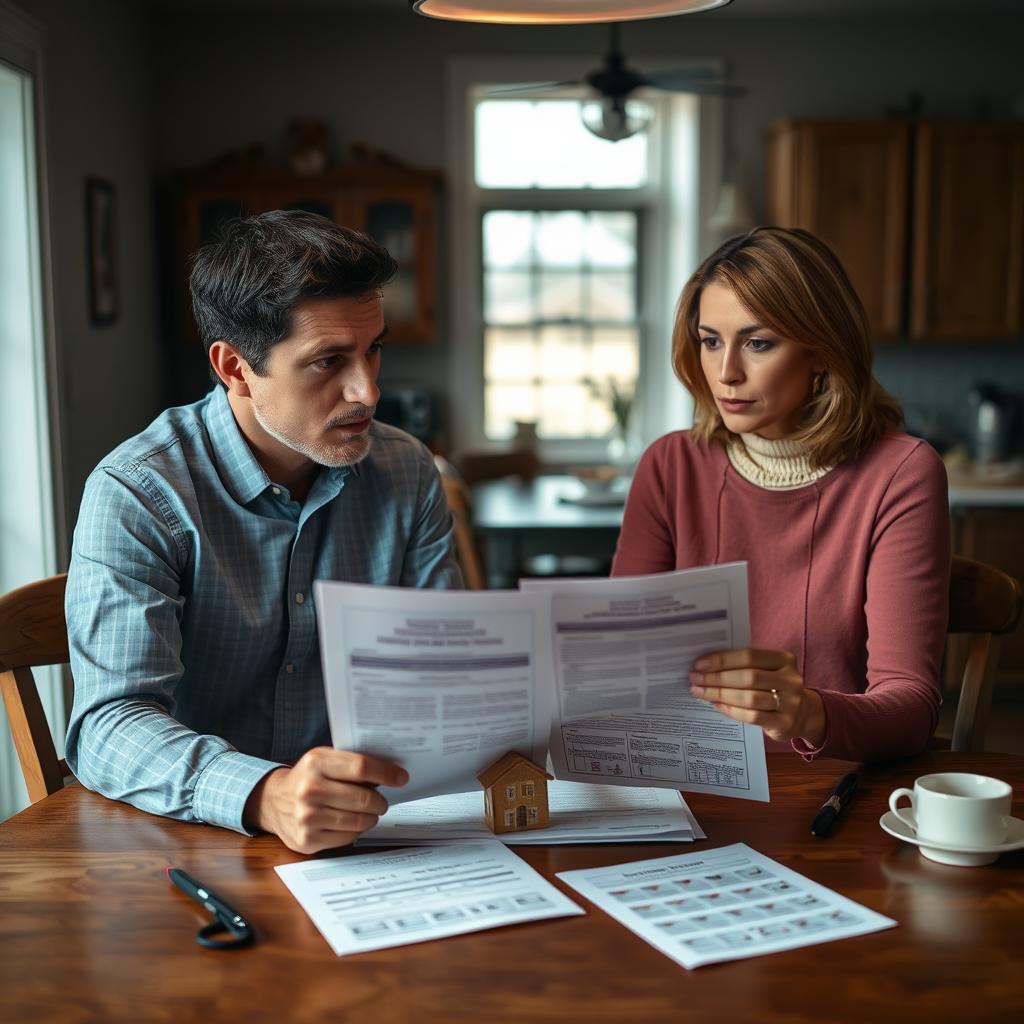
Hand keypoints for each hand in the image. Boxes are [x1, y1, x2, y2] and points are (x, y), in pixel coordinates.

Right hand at [244, 747, 407, 853]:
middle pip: (364, 799)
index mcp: (316, 762)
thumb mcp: (325, 759)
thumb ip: (353, 763)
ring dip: (371, 818)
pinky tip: (349, 822)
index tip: (401, 777)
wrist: (273, 801)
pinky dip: (355, 831)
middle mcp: (309, 789)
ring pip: (359, 821)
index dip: (386, 773)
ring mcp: (307, 817)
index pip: (361, 767)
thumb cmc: (308, 777)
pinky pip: (348, 838)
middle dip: (381, 801)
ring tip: (367, 812)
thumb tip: (393, 771)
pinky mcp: (308, 840)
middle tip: (382, 801)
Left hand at [689, 648, 825, 745]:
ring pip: (749, 698)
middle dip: (717, 678)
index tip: (699, 664)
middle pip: (748, 677)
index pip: (749, 656)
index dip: (722, 660)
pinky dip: (731, 710)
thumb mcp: (767, 671)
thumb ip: (744, 665)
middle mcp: (791, 679)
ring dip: (720, 694)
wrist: (803, 714)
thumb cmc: (773, 687)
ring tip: (700, 692)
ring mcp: (790, 703)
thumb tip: (706, 665)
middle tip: (695, 679)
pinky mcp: (785, 723)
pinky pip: (752, 716)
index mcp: (784, 659)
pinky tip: (716, 705)